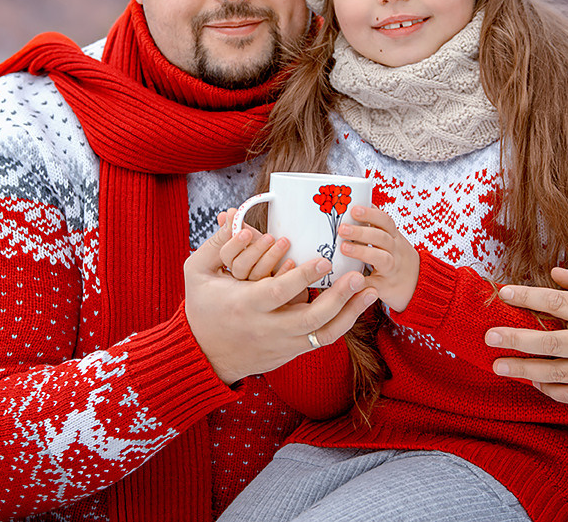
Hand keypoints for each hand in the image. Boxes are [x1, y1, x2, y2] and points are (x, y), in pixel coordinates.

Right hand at [185, 214, 378, 384]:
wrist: (205, 354)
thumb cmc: (201, 307)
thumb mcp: (196, 272)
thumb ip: (214, 243)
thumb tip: (231, 214)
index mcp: (243, 305)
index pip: (277, 292)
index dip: (302, 278)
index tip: (323, 260)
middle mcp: (266, 329)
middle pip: (309, 319)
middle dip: (338, 298)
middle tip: (358, 276)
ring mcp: (280, 345)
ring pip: (322, 336)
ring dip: (350, 313)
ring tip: (371, 290)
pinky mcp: (289, 353)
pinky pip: (321, 341)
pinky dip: (341, 323)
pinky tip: (356, 305)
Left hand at [337, 205, 419, 312]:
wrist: (419, 284)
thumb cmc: (398, 258)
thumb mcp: (392, 239)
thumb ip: (376, 226)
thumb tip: (355, 204)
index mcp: (394, 237)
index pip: (385, 221)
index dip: (370, 214)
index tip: (354, 209)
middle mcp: (395, 251)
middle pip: (381, 238)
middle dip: (361, 232)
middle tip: (342, 228)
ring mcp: (392, 269)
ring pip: (381, 258)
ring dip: (362, 251)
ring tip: (344, 247)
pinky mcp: (385, 287)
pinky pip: (373, 284)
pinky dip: (360, 281)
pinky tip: (346, 277)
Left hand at [486, 263, 567, 405]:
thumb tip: (553, 274)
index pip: (556, 303)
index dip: (526, 297)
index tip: (502, 293)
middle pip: (549, 343)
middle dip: (514, 340)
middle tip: (488, 337)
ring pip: (556, 374)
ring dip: (523, 370)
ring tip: (498, 365)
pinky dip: (550, 391)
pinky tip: (532, 382)